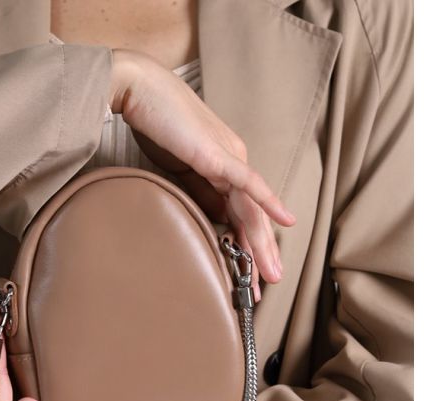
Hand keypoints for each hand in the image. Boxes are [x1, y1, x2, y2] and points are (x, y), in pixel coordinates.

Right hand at [109, 48, 295, 301]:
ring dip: (263, 244)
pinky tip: (284, 221)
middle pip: (251, 218)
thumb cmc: (153, 125)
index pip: (238, 215)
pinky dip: (268, 202)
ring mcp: (229, 159)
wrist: (138, 90)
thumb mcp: (176, 170)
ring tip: (270, 274)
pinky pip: (249, 184)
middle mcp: (232, 164)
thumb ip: (195, 193)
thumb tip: (208, 219)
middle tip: (266, 286)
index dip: (244, 246)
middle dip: (259, 255)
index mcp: (221, 168)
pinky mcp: (219, 155)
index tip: (246, 275)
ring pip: (253, 210)